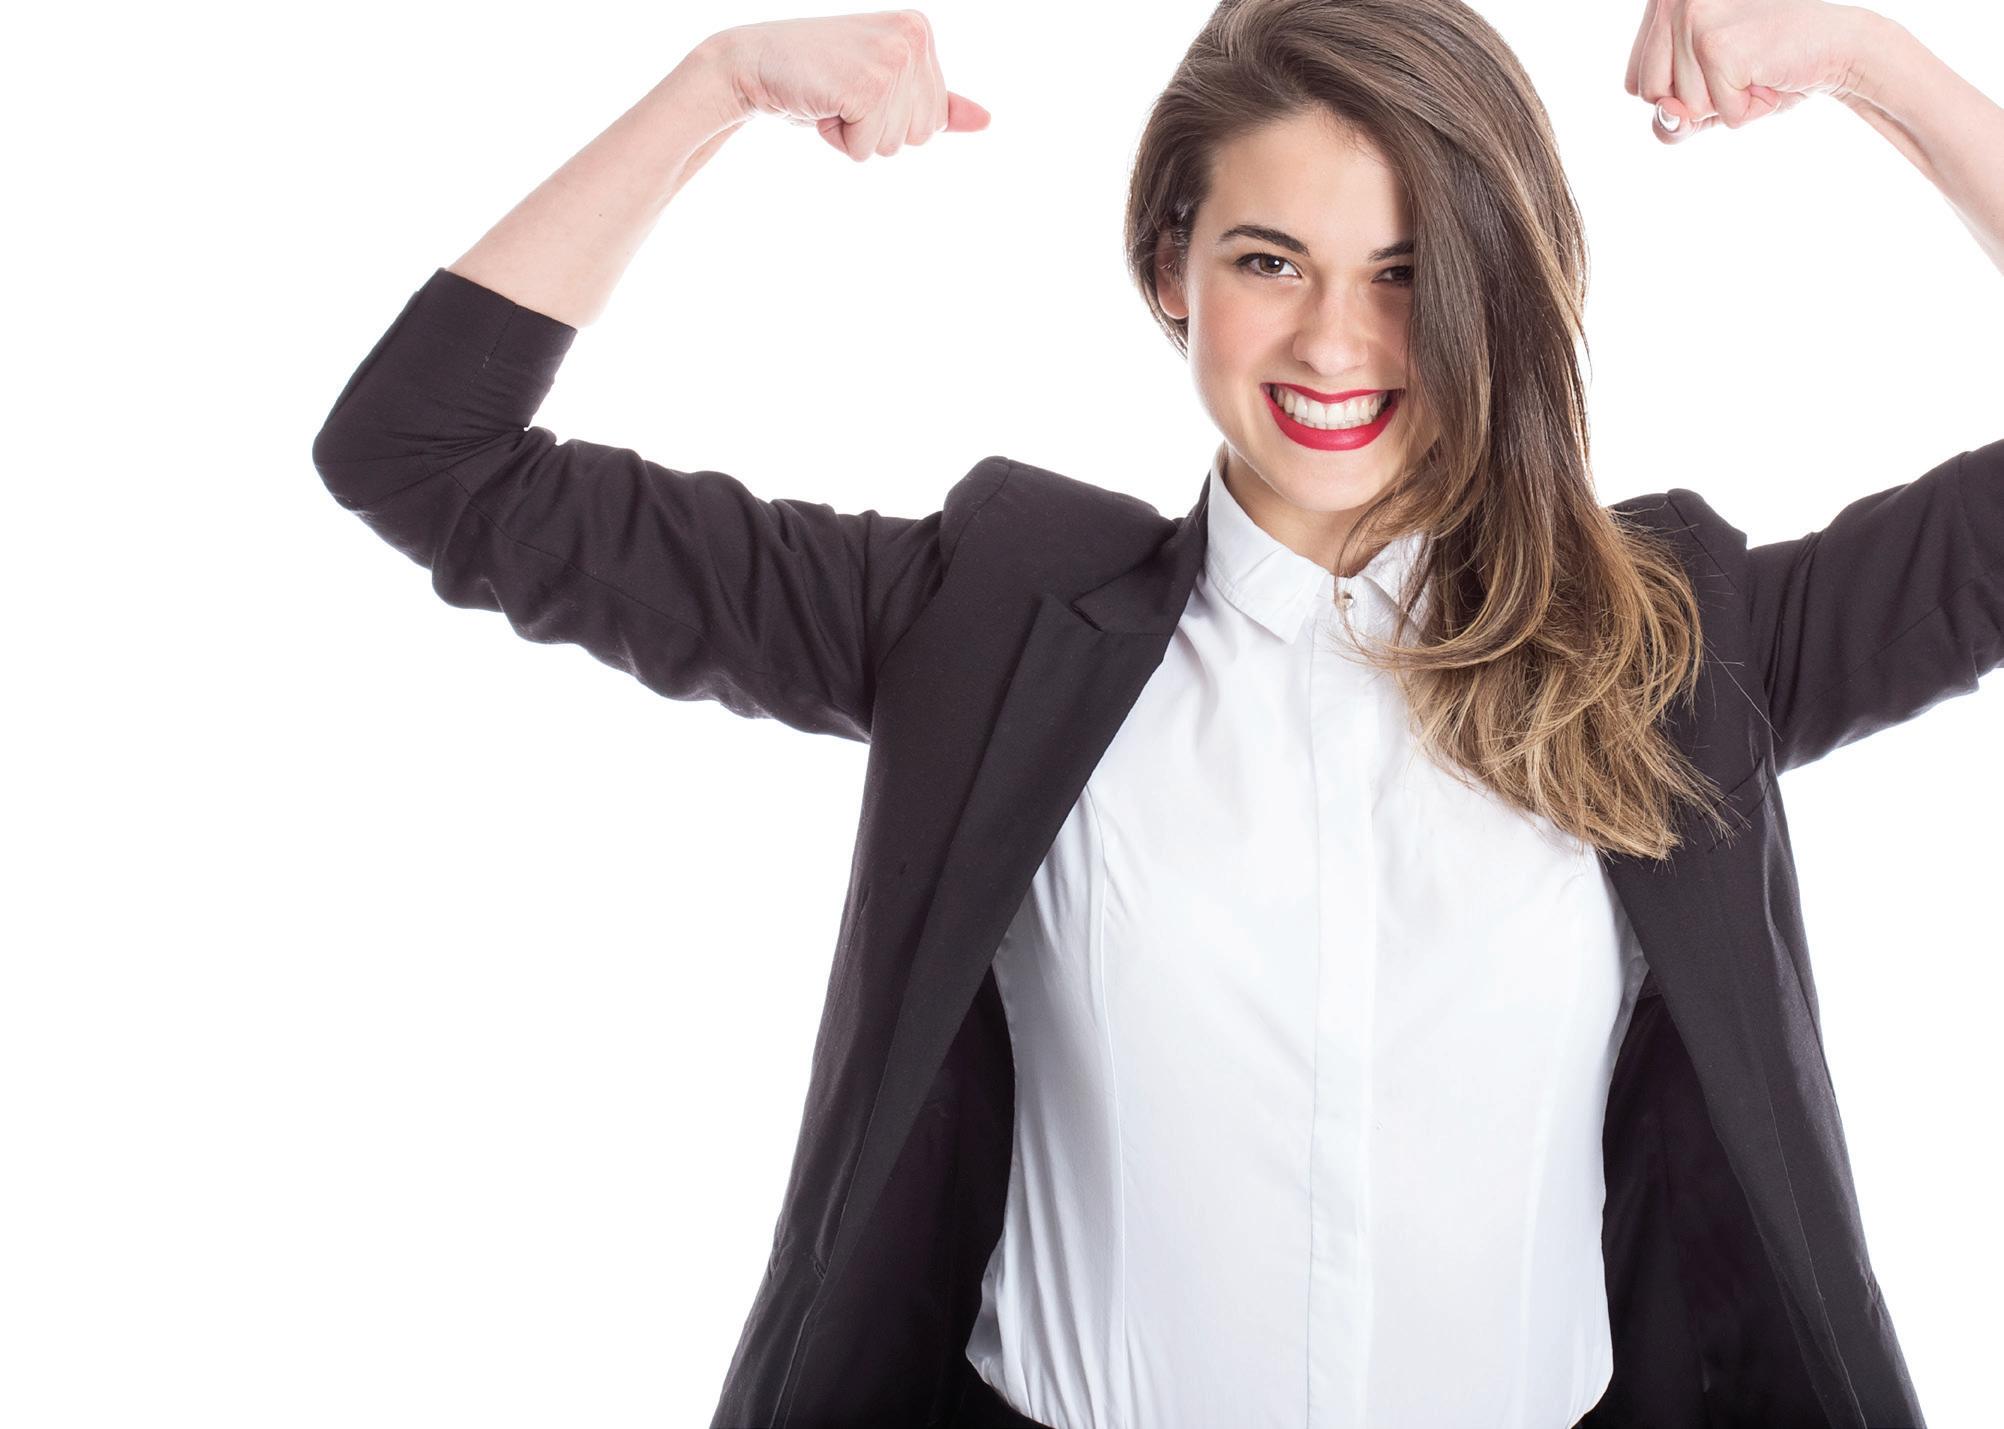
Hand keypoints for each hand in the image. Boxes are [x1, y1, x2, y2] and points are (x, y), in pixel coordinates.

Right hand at [716, 10, 990, 161]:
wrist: (753, 63)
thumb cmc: (817, 77)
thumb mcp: (882, 86)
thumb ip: (934, 102)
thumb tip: (986, 121)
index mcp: (920, 31)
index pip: (933, 119)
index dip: (889, 119)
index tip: (856, 85)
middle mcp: (913, 38)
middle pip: (921, 135)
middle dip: (876, 129)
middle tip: (842, 93)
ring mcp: (893, 59)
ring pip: (894, 145)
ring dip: (855, 134)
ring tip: (831, 96)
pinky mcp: (869, 85)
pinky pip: (866, 150)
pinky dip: (838, 140)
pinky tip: (821, 104)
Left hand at [1623, 0, 1871, 141]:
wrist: (1836, 49)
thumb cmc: (1767, 72)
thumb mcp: (1705, 104)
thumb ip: (1670, 120)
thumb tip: (1667, 114)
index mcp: (1662, 5)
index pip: (1636, 84)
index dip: (1677, 95)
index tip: (1718, 66)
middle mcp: (1671, 2)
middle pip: (1650, 96)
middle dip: (1697, 102)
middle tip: (1739, 69)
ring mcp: (1692, 19)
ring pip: (1683, 108)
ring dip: (1726, 105)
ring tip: (1756, 69)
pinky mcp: (1717, 45)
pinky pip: (1718, 114)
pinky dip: (1748, 110)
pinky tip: (1769, 76)